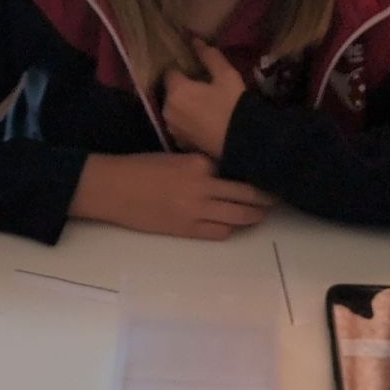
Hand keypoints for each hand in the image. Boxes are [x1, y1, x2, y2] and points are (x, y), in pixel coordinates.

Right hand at [70, 152, 275, 240]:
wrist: (111, 188)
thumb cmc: (139, 167)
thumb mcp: (174, 157)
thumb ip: (200, 166)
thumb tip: (223, 175)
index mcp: (199, 163)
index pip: (237, 170)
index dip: (254, 173)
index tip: (266, 173)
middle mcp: (203, 186)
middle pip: (246, 194)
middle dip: (266, 197)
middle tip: (278, 197)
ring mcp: (196, 210)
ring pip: (239, 216)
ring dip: (254, 216)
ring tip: (262, 214)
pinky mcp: (186, 229)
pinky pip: (219, 232)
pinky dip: (229, 229)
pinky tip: (232, 225)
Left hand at [160, 38, 246, 159]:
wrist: (243, 142)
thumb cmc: (233, 105)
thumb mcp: (226, 75)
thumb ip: (208, 56)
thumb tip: (194, 40)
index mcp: (176, 90)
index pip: (170, 71)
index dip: (182, 69)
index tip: (196, 71)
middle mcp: (168, 109)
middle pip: (171, 92)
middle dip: (182, 88)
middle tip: (203, 88)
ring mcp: (173, 128)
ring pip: (174, 109)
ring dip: (183, 105)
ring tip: (204, 105)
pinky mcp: (181, 142)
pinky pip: (180, 125)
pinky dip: (187, 121)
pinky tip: (203, 122)